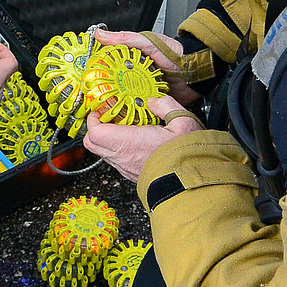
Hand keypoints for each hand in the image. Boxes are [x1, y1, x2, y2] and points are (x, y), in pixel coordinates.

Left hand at [82, 95, 201, 181]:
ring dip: (108, 140)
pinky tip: (136, 142)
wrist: (194, 185)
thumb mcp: (182, 121)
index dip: (94, 119)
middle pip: (92, 144)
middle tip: (109, 117)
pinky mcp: (133, 176)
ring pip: (104, 153)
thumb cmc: (186, 156)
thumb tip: (153, 102)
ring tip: (125, 128)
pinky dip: (119, 150)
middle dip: (96, 128)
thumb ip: (165, 106)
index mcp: (128, 143)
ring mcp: (126, 169)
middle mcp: (123, 158)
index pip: (94, 132)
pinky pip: (117, 161)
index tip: (101, 110)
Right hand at [94, 30, 200, 105]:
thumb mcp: (148, 42)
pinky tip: (125, 113)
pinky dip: (132, 111)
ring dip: (118, 102)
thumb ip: (126, 38)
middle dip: (105, 91)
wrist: (196, 73)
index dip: (97, 71)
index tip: (88, 76)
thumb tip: (101, 35)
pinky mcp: (150, 103)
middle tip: (95, 97)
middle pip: (114, 84)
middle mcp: (134, 75)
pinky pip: (137, 108)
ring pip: (124, 98)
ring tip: (107, 107)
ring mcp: (142, 90)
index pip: (108, 65)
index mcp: (131, 60)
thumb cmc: (175, 54)